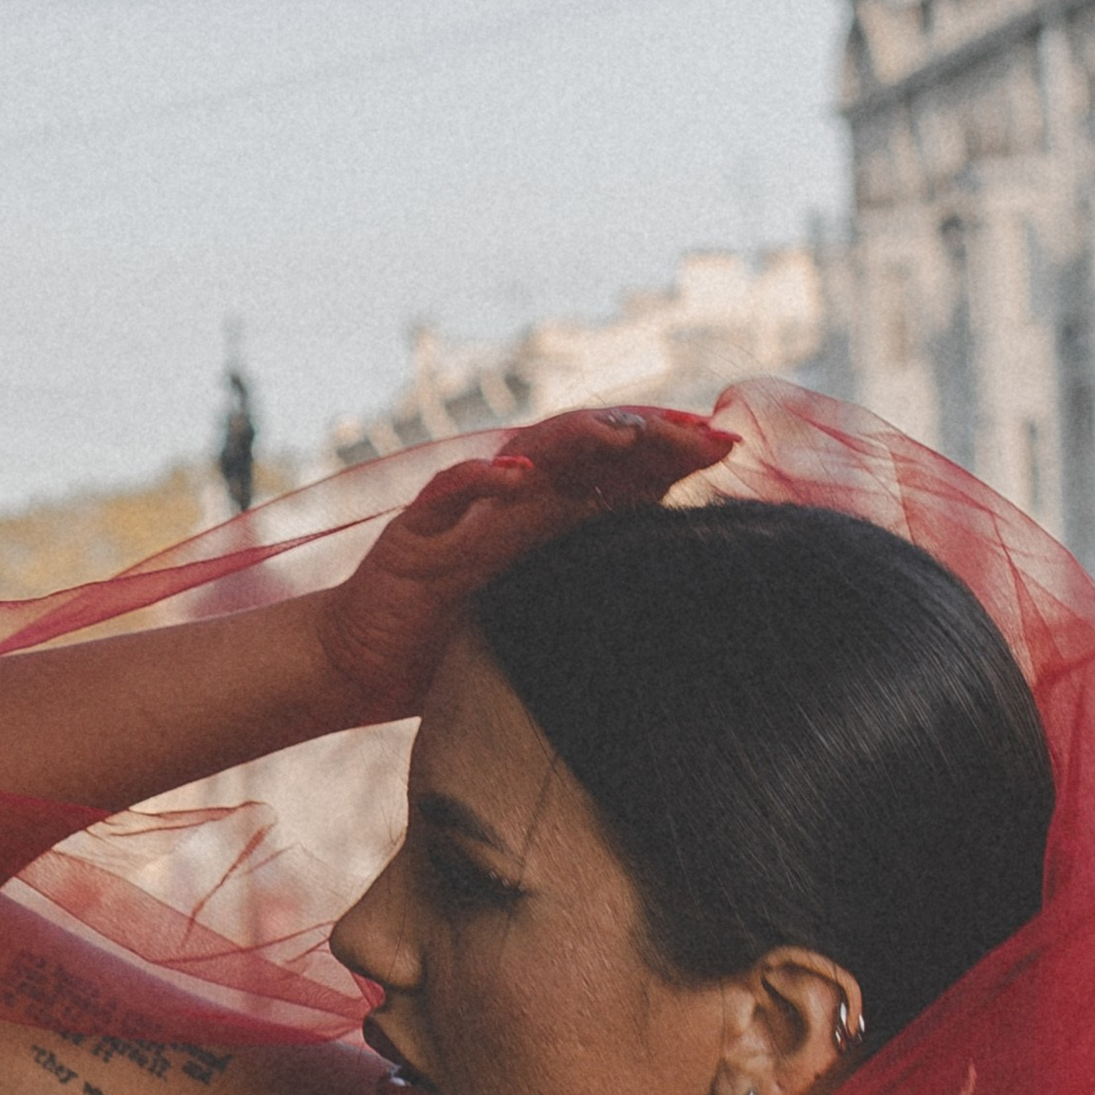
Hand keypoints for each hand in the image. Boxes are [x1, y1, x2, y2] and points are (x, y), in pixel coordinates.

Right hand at [314, 406, 736, 719]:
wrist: (365, 662)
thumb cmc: (460, 644)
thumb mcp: (553, 616)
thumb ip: (604, 589)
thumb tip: (692, 586)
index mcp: (554, 520)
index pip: (622, 469)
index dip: (672, 452)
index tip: (730, 446)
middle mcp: (517, 502)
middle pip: (589, 449)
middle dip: (647, 434)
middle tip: (703, 431)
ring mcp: (468, 511)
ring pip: (528, 453)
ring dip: (578, 438)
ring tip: (626, 433)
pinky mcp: (418, 531)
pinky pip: (450, 493)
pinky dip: (484, 480)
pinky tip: (522, 475)